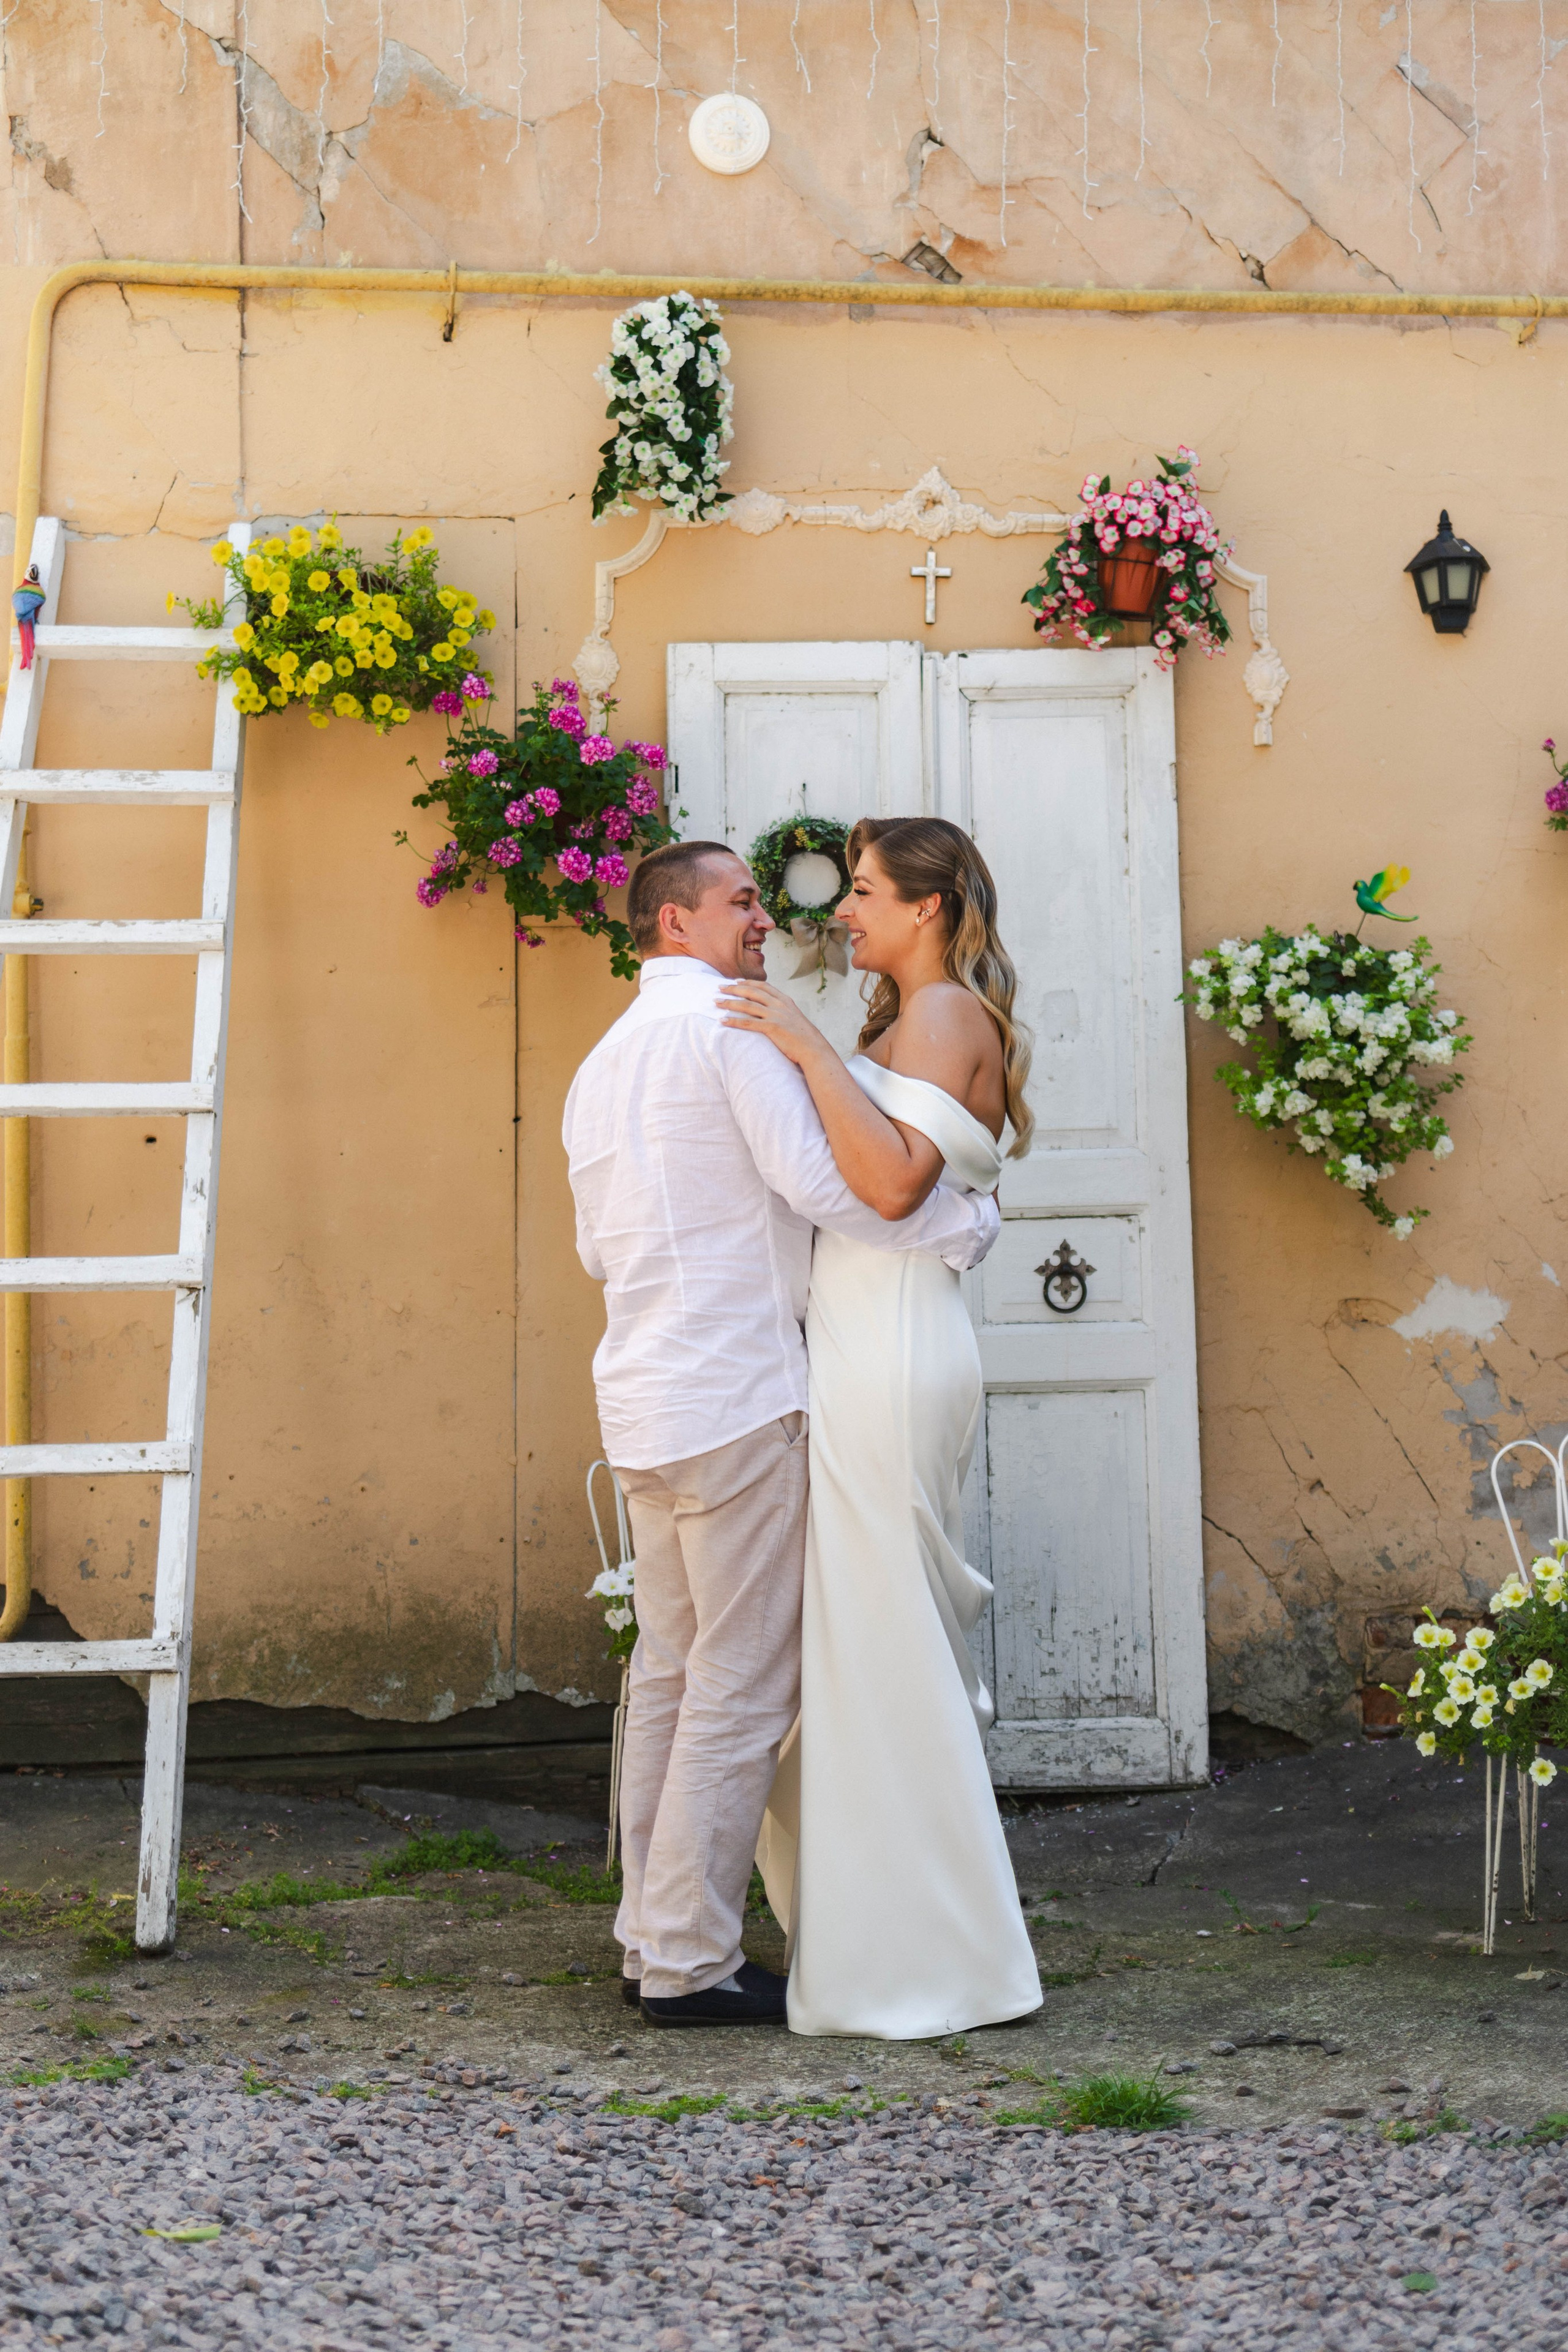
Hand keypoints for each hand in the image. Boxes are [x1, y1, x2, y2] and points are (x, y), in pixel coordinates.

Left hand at [718, 979, 834, 1070]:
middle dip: (733, 988)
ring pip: (747, 1005)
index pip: (763, 986)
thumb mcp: (794, 1017)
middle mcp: (779, 1004)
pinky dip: (733, 1021)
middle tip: (719, 987)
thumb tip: (770, 1010)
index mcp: (785, 1000)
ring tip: (716, 1002)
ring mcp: (775, 1015)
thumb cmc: (803, 1036)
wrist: (813, 1048)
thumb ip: (782, 1010)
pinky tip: (723, 1021)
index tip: (735, 981)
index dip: (748, 982)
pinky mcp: (772, 1028)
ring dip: (729, 1002)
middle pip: (752, 992)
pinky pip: (748, 1023)